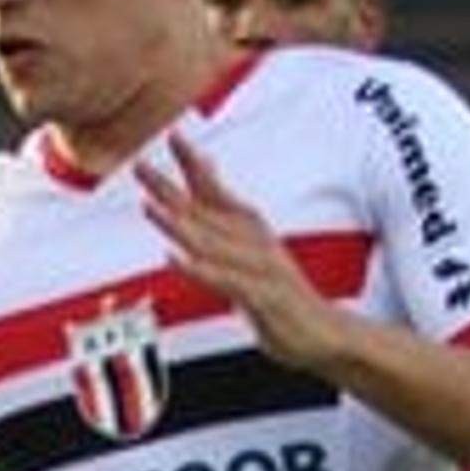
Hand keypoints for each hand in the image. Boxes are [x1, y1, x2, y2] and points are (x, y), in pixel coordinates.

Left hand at [136, 133, 345, 369]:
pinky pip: (231, 283)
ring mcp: (264, 269)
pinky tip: (178, 260)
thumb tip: (202, 203)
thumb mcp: (252, 259)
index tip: (172, 135)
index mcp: (252, 233)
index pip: (217, 192)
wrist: (328, 335)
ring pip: (215, 242)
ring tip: (151, 207)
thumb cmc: (283, 299)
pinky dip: (203, 270)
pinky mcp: (268, 298)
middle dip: (172, 188)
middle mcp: (257, 243)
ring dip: (181, 224)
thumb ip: (226, 230)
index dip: (193, 164)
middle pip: (208, 211)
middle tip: (141, 166)